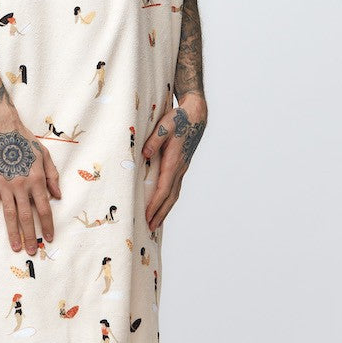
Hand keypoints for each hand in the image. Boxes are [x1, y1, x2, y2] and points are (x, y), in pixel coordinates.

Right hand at [0, 112, 60, 254]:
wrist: (1, 129)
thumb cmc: (24, 141)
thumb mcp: (44, 155)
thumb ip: (52, 176)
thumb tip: (58, 196)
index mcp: (36, 179)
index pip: (44, 208)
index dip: (47, 225)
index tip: (49, 238)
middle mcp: (21, 185)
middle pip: (26, 216)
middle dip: (31, 236)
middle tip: (31, 251)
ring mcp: (3, 185)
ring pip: (9, 215)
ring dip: (13, 233)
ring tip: (16, 247)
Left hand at [141, 94, 207, 231]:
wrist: (196, 114)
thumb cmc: (179, 118)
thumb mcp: (165, 125)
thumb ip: (154, 140)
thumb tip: (145, 155)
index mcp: (175, 161)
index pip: (164, 188)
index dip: (155, 204)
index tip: (147, 216)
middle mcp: (180, 168)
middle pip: (170, 197)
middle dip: (160, 214)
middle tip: (150, 228)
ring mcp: (182, 168)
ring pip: (174, 194)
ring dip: (165, 210)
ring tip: (155, 223)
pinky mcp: (182, 166)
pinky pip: (175, 187)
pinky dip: (168, 200)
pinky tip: (163, 205)